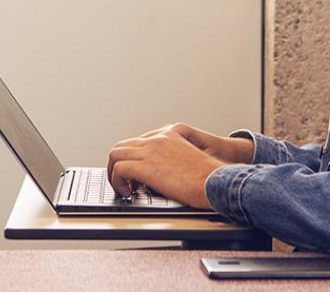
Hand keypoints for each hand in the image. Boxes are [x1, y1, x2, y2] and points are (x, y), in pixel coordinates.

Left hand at [106, 123, 247, 209]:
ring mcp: (150, 150)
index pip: (138, 142)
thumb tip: (157, 177)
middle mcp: (156, 139)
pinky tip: (129, 193)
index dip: (132, 159)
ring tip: (123, 188)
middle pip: (123, 146)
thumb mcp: (187, 160)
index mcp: (168, 135)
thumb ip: (170, 160)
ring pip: (116, 154)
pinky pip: (119, 169)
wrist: (215, 181)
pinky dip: (118, 182)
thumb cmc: (207, 177)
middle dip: (118, 164)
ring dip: (115, 173)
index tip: (133, 174)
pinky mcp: (145, 165)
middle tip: (124, 182)